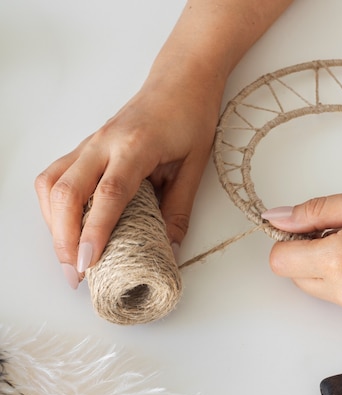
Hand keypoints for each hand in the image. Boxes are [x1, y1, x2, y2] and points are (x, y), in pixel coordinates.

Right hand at [35, 80, 219, 288]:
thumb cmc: (190, 116)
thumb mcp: (195, 165)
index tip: (88, 264)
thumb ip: (180, 208)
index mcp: (136, 146)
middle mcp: (104, 143)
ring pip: (51, 184)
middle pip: (66, 191)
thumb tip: (168, 249)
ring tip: (68, 256)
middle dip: (64, 238)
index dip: (95, 231)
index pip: (108, 193)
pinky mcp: (85, 147)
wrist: (180, 80)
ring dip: (53, 223)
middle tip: (74, 273)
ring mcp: (90, 143)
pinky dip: (53, 206)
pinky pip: (55, 176)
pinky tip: (65, 225)